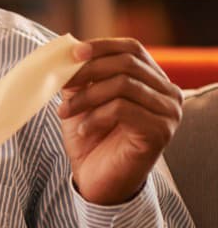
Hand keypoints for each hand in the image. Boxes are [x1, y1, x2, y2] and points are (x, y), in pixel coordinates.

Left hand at [58, 38, 182, 205]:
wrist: (97, 181)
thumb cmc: (90, 139)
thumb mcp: (82, 99)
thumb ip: (80, 75)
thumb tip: (65, 50)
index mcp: (153, 80)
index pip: (132, 48)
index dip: (102, 46)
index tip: (72, 52)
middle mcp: (168, 93)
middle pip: (127, 63)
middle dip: (88, 70)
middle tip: (60, 82)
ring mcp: (168, 112)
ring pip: (123, 85)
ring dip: (86, 97)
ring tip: (64, 113)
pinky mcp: (160, 131)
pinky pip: (122, 109)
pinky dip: (95, 117)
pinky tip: (82, 130)